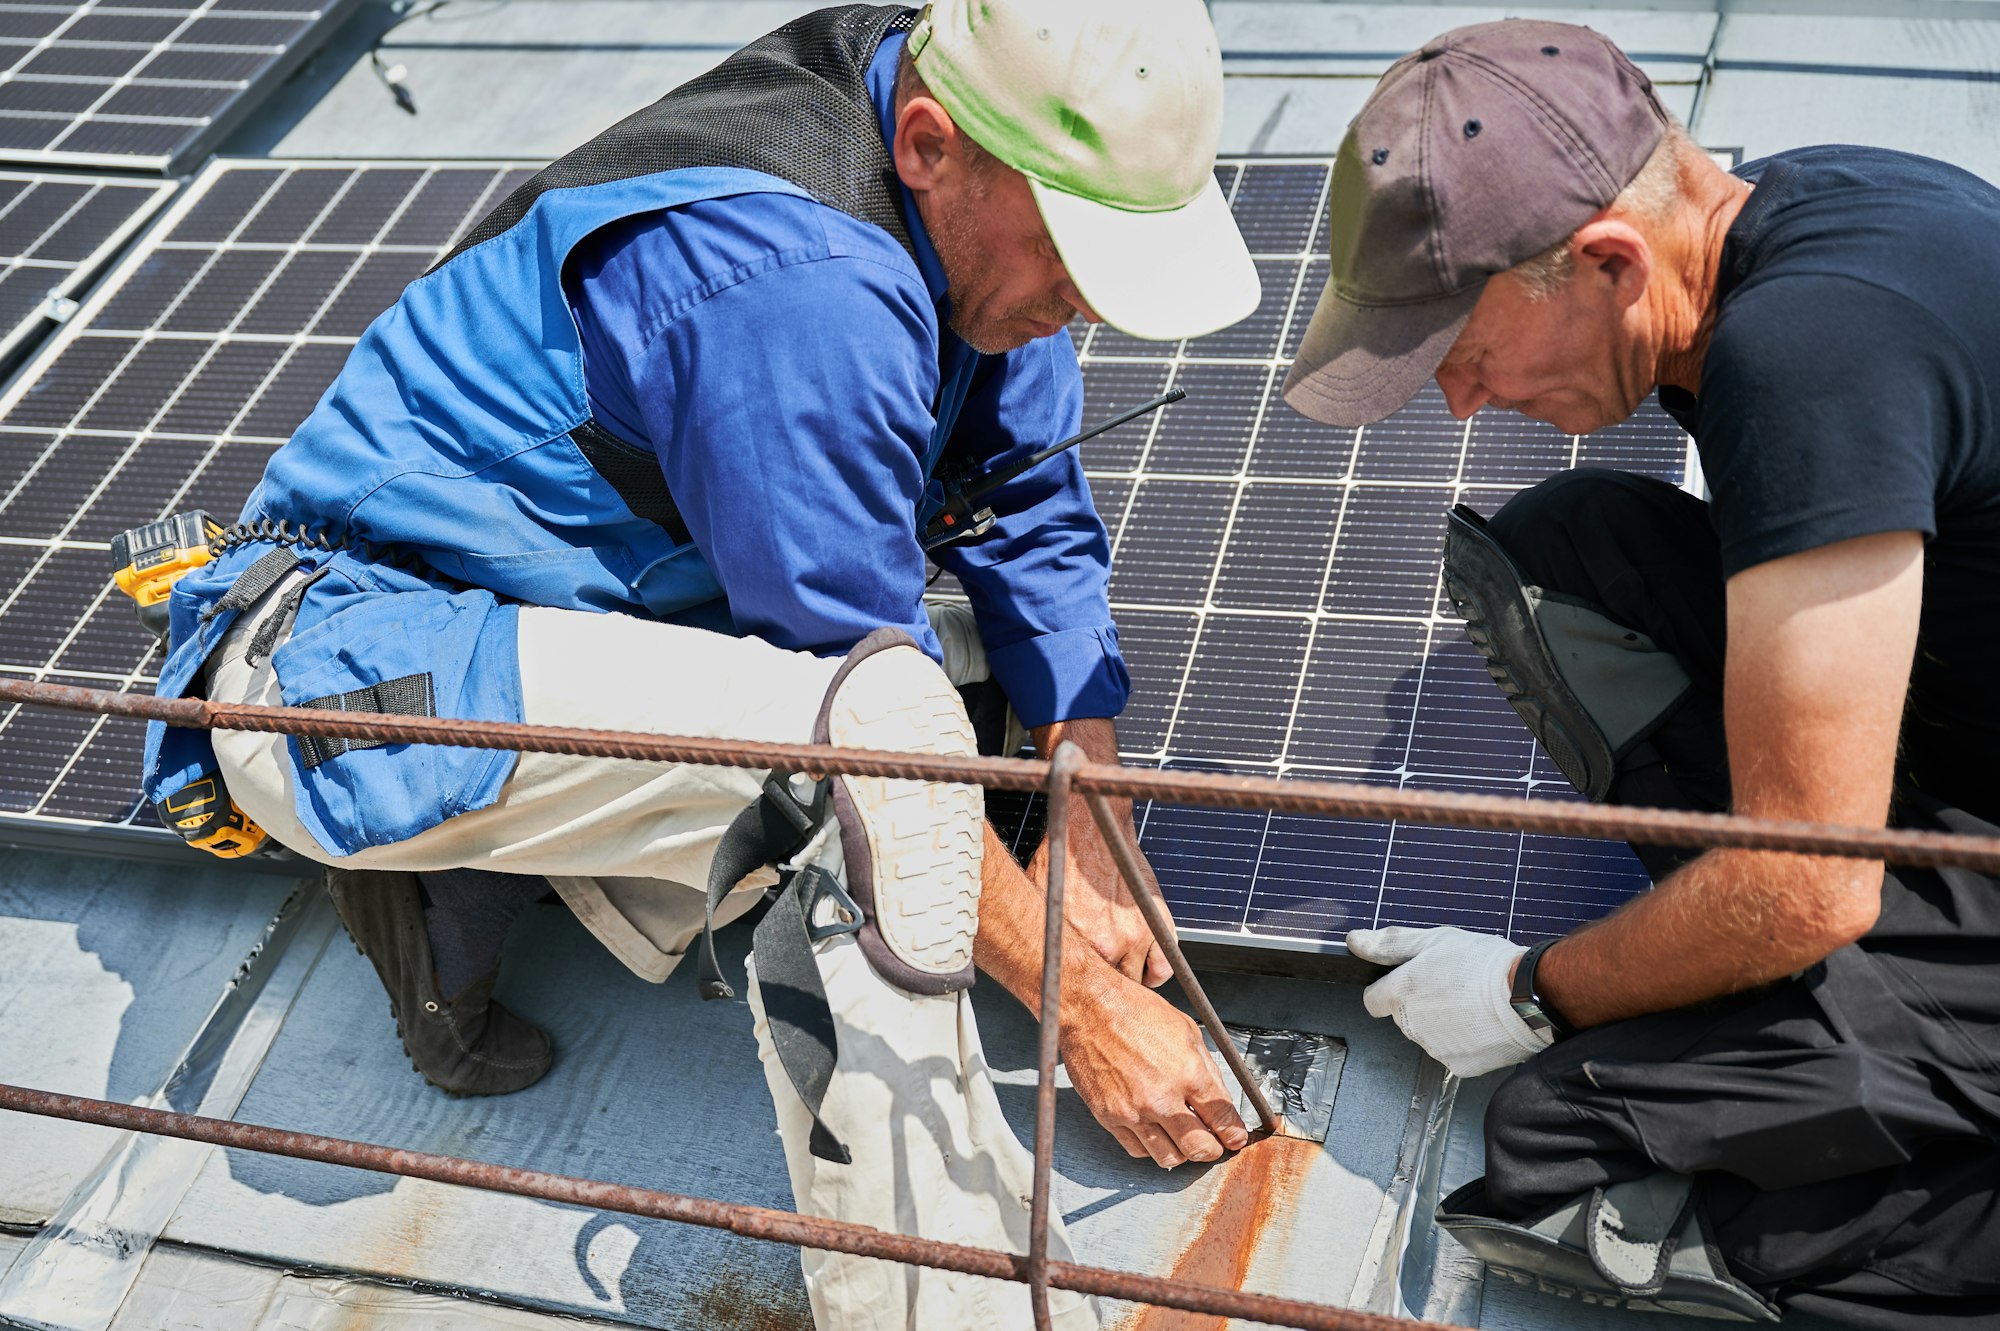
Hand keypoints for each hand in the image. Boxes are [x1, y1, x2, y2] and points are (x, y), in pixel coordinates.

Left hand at [1029, 795, 1171, 986]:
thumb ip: (1044, 937)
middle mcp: (1105, 946)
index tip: (1084, 997)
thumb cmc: (1064, 865)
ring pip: (1136, 984)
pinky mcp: (1157, 926)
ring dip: (1130, 980)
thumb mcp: (1040, 906)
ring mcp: (1135, 937)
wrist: (1093, 833)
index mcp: (1074, 946)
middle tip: (1104, 985)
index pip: (1080, 992)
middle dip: (1107, 991)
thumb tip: (1035, 960)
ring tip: (1121, 972)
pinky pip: (1162, 969)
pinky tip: (1145, 967)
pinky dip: (1156, 973)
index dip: (1082, 995)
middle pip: (1110, 992)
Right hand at [1060, 970, 1249, 1166]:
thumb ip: (1207, 1069)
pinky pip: (1137, 1150)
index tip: (1235, 1137)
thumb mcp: (1186, 1030)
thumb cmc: (1134, 1011)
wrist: (1090, 1008)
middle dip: (1213, 1150)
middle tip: (1215, 1144)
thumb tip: (1221, 1098)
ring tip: (1184, 1139)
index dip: (1234, 1134)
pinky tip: (1155, 1132)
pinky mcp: (1109, 1117)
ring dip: (1182, 1153)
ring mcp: (1134, 1111)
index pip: (1223, 1119)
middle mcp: (1162, 1097)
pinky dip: (1151, 1147)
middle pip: (1200, 1148)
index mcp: (1188, 1073)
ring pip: (1169, 1158)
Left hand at [1347, 926, 1551, 1078]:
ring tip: (1472, 1004)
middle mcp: (1410, 1025)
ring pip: (1430, 1035)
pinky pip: (1454, 1053)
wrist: (1526, 996)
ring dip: (1444, 1023)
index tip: (1409, 985)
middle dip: (1421, 1005)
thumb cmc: (1483, 965)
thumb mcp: (1434, 940)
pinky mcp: (1457, 1066)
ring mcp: (1433, 1048)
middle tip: (1453, 987)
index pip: (1374, 1001)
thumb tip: (1355, 941)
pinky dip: (1465, 1043)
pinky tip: (1482, 1025)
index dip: (1389, 991)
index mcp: (1400, 993)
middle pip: (1404, 1018)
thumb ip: (1389, 944)